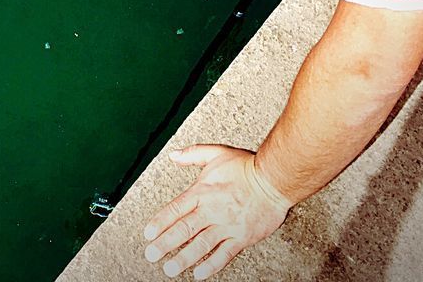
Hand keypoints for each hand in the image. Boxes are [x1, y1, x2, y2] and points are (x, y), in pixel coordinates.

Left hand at [142, 144, 290, 278]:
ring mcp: (227, 225)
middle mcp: (212, 210)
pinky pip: (224, 254)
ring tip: (170, 269)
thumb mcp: (217, 153)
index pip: (175, 209)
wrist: (274, 180)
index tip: (148, 234)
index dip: (160, 222)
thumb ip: (193, 154)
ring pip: (201, 245)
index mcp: (202, 191)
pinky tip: (200, 274)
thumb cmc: (247, 167)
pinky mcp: (241, 237)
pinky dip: (211, 265)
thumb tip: (173, 155)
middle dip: (165, 244)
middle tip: (152, 255)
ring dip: (184, 258)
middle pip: (184, 230)